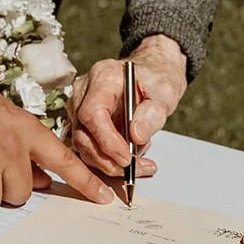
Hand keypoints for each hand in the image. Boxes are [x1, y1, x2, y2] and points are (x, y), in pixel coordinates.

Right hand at [68, 33, 187, 177]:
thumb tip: (136, 137)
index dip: (107, 140)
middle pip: (83, 134)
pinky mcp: (81, 123)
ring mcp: (78, 108)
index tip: (126, 157)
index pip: (92, 113)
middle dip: (108, 159)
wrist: (150, 76)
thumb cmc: (155, 80)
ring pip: (83, 146)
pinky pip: (88, 148)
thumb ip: (152, 113)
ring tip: (139, 164)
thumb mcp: (164, 92)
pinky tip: (130, 159)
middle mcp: (84, 92)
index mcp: (103, 77)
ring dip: (109, 163)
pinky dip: (107, 160)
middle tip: (136, 168)